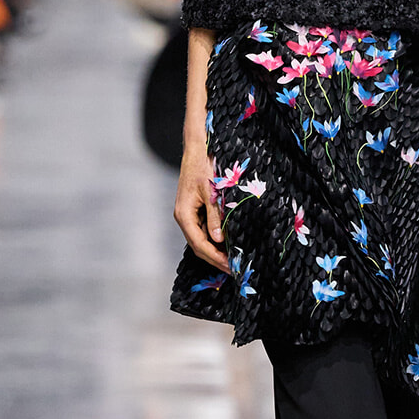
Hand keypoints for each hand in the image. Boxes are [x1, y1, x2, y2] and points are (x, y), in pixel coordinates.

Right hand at [174, 142, 228, 270]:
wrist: (197, 149)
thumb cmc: (203, 166)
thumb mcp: (211, 192)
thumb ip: (215, 216)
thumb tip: (218, 240)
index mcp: (184, 214)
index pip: (199, 244)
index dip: (215, 258)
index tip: (231, 266)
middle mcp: (184, 217)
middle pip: (198, 246)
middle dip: (216, 259)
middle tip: (235, 269)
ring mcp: (188, 215)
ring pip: (201, 240)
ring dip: (216, 251)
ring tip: (233, 260)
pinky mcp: (195, 210)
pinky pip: (204, 230)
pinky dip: (215, 240)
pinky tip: (228, 244)